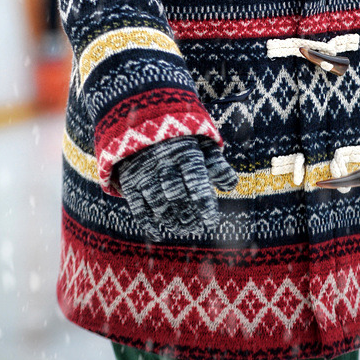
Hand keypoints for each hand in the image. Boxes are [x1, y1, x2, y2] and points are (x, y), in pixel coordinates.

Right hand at [117, 136, 237, 241]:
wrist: (143, 125)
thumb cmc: (181, 140)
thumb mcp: (201, 143)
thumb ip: (216, 163)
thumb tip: (230, 186)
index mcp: (184, 151)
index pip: (195, 180)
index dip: (203, 203)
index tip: (211, 222)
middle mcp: (163, 162)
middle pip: (176, 194)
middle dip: (188, 216)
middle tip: (197, 229)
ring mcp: (144, 172)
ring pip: (157, 203)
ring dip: (171, 221)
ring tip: (183, 230)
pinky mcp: (129, 181)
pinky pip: (137, 206)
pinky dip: (148, 223)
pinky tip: (160, 233)